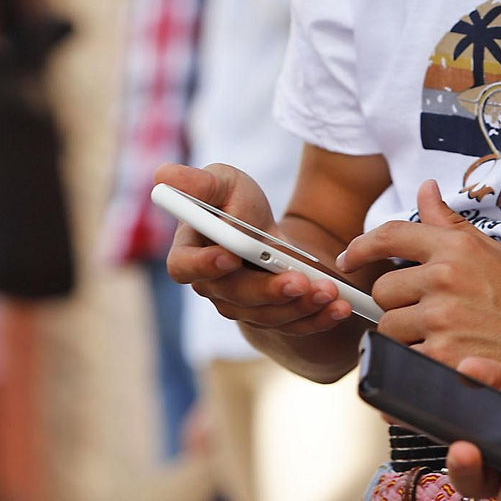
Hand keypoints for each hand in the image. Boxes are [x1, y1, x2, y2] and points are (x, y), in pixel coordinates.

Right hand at [155, 163, 357, 334]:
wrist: (267, 228)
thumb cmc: (235, 200)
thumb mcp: (223, 182)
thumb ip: (198, 182)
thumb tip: (161, 174)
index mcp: (190, 251)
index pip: (184, 267)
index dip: (204, 265)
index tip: (230, 255)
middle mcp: (211, 286)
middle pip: (233, 298)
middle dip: (267, 291)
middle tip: (297, 280)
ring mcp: (240, 306)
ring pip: (266, 316)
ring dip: (300, 306)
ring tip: (328, 290)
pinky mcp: (270, 317)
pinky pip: (293, 327)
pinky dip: (318, 319)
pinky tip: (339, 308)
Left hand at [338, 180, 500, 370]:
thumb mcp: (489, 251)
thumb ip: (449, 222)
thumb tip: (425, 188)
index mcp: (454, 249)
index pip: (391, 235)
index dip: (361, 247)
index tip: (349, 258)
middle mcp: (445, 279)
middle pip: (383, 289)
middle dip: (396, 303)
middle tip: (422, 312)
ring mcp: (443, 319)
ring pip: (389, 327)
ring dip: (403, 335)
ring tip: (436, 336)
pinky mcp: (443, 355)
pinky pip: (404, 356)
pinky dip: (416, 360)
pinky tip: (441, 357)